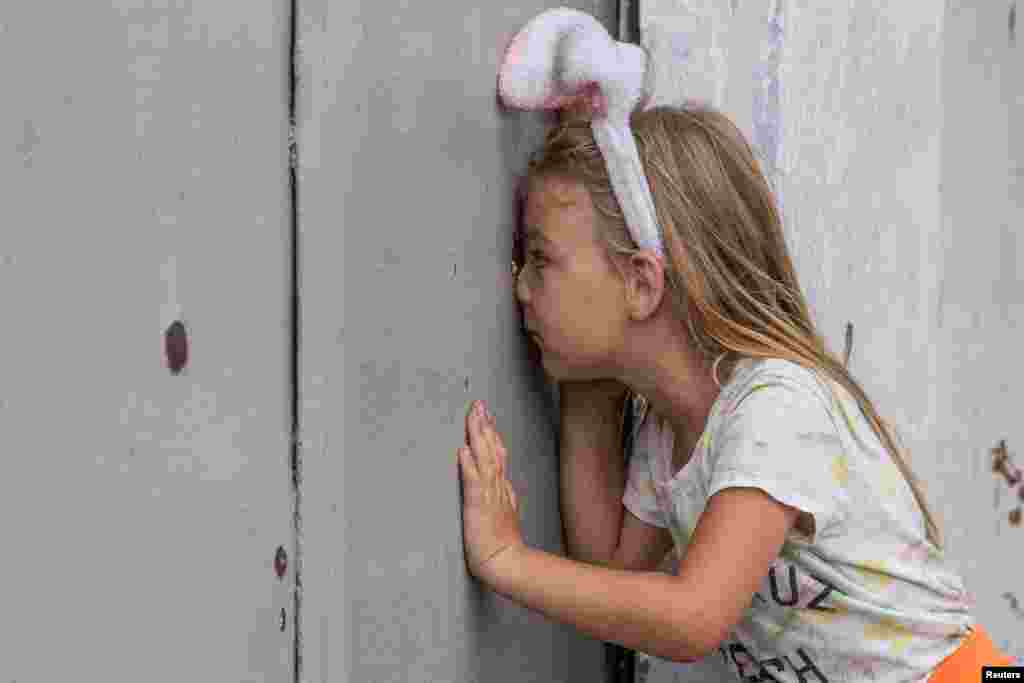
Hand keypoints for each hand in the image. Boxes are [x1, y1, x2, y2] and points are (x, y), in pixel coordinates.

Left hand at [456, 400, 525, 584]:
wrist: (506, 562)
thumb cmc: (502, 542)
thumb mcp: (507, 512)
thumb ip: (504, 494)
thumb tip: (505, 481)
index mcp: (502, 487)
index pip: (497, 453)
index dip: (491, 432)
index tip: (485, 415)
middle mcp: (497, 485)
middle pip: (492, 449)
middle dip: (484, 425)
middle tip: (478, 404)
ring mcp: (489, 494)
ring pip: (484, 458)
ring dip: (478, 436)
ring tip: (473, 417)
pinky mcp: (479, 506)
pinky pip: (473, 482)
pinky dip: (469, 465)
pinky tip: (463, 450)